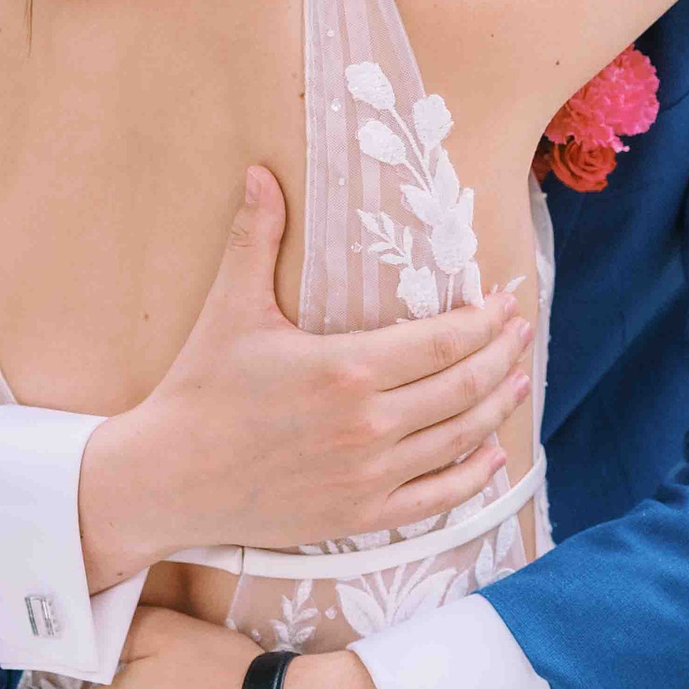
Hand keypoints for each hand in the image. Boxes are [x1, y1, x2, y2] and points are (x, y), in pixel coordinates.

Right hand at [79, 166, 531, 586]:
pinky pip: (437, 498)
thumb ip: (255, 237)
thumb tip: (262, 171)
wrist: (166, 479)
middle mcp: (368, 426)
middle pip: (464, 387)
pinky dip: (473, 475)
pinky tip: (490, 453)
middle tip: (522, 332)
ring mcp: (368, 477)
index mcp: (346, 369)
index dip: (485, 320)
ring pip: (459, 439)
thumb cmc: (200, 389)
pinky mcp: (359, 516)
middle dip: (502, 356)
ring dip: (498, 408)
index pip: (444, 341)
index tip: (503, 300)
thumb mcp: (231, 308)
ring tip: (518, 381)